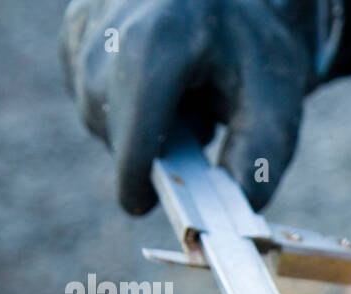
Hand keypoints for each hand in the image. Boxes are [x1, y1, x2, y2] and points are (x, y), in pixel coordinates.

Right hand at [60, 0, 316, 213]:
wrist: (238, 6)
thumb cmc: (257, 58)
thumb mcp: (276, 109)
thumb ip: (256, 165)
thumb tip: (228, 215)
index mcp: (165, 31)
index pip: (133, 111)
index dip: (134, 168)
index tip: (142, 205)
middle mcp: (113, 17)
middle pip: (107, 118)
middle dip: (150, 145)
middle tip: (202, 128)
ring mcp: (87, 19)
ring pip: (93, 111)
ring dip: (138, 127)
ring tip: (187, 99)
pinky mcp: (75, 28)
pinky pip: (88, 96)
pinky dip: (123, 108)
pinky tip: (159, 85)